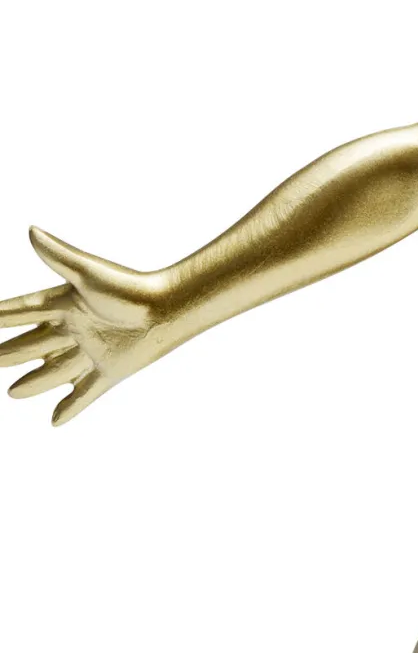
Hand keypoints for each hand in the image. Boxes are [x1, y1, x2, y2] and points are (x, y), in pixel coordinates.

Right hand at [0, 228, 175, 425]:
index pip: (23, 311)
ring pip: (54, 372)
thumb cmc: (127, 289)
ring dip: (34, 383)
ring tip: (12, 393)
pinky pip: (85, 394)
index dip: (3, 317)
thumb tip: (30, 231)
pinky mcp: (109, 371)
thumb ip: (57, 256)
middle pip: (33, 344)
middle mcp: (75, 329)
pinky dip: (70, 407)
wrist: (165, 311)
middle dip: (10, 354)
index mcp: (64, 304)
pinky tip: (55, 421)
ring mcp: (91, 352)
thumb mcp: (87, 273)